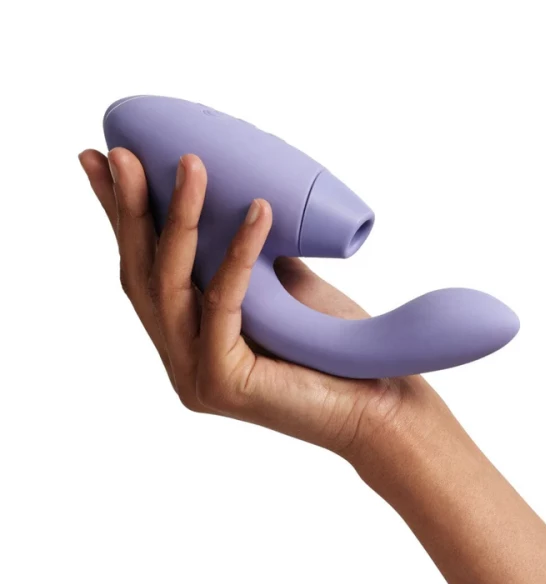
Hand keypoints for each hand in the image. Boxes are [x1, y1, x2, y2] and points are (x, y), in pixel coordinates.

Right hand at [78, 148, 422, 455]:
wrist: (376, 402)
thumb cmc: (330, 343)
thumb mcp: (278, 285)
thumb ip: (245, 255)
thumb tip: (236, 197)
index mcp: (188, 335)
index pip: (146, 268)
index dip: (121, 215)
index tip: (103, 159)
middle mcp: (180, 357)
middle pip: (142, 275)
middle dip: (129, 210)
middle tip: (121, 153)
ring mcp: (194, 375)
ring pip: (171, 286)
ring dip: (179, 219)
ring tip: (189, 164)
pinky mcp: (221, 385)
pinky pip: (223, 304)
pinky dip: (238, 253)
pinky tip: (257, 209)